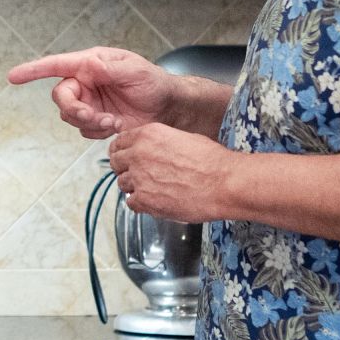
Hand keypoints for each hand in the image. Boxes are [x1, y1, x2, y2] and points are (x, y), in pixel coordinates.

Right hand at [7, 47, 177, 138]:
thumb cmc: (152, 82)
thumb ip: (109, 69)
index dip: (33, 71)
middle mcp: (86, 83)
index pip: (56, 66)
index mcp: (90, 64)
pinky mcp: (96, 120)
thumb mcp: (134, 71)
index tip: (14, 76)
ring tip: (113, 121)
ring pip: (71, 116)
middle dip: (74, 109)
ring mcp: (89, 102)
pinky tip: (116, 125)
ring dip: (90, 122)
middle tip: (92, 116)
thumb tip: (89, 65)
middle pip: (61, 97)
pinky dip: (98, 131)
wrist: (166, 107)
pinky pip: (84, 130)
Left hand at [109, 123, 237, 222]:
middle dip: (124, 169)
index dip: (122, 151)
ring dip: (133, 187)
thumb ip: (160, 144)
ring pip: (122, 184)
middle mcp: (138, 154)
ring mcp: (139, 178)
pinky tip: (154, 202)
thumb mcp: (182, 138)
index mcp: (148, 135)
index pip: (119, 142)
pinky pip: (131, 203)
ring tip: (152, 190)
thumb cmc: (212, 161)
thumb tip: (153, 151)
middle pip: (116, 162)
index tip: (125, 157)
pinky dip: (140, 204)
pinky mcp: (145, 200)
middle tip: (137, 175)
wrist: (223, 182)